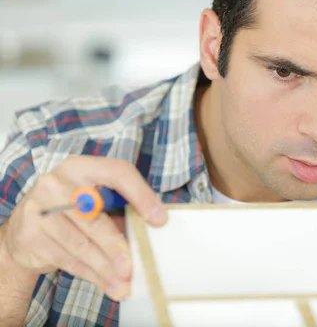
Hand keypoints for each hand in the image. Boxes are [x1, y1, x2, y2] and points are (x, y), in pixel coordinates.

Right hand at [0, 156, 167, 300]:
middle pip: (93, 217)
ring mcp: (39, 209)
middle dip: (115, 246)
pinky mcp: (30, 235)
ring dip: (104, 268)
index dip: (141, 195)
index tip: (159, 219)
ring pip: (80, 245)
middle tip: (131, 268)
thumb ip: (120, 208)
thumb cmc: (72, 210)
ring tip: (123, 284)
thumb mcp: (94, 200)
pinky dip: (91, 274)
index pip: (117, 173)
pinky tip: (107, 284)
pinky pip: (67, 259)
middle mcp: (56, 183)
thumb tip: (152, 228)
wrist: (23, 226)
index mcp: (81, 167)